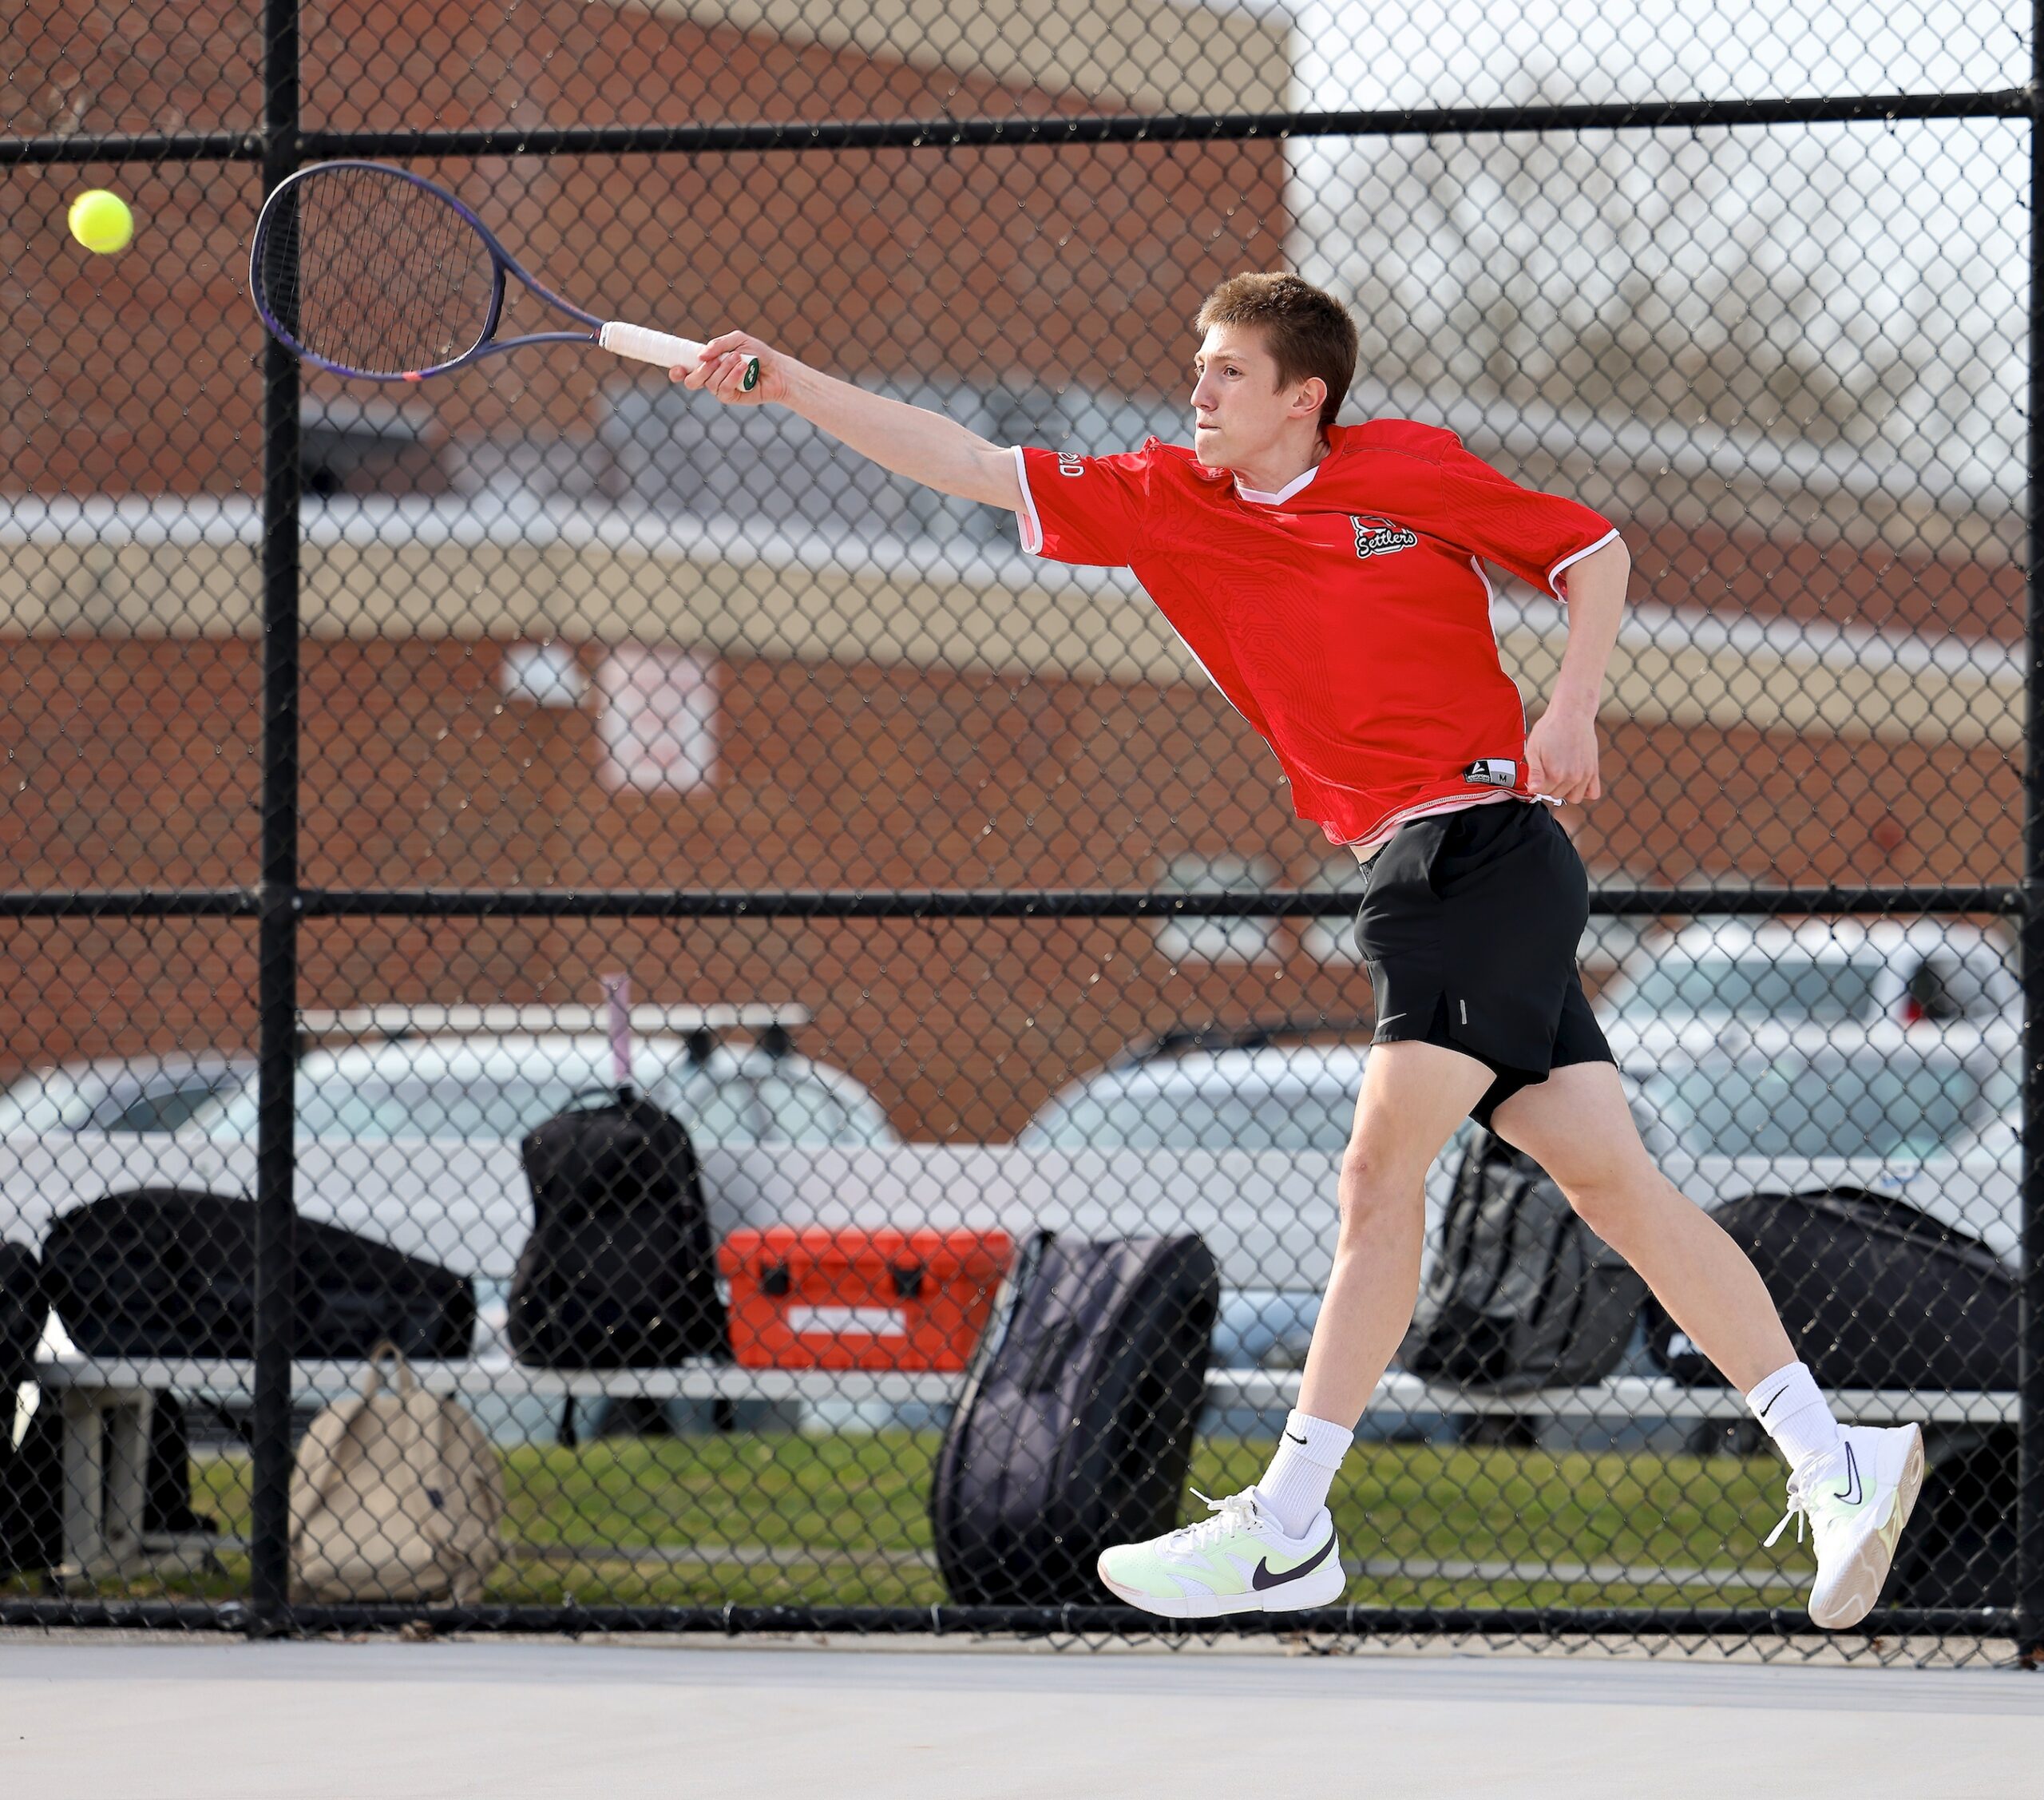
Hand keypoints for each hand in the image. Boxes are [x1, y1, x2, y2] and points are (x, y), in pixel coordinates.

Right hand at [673, 329, 788, 405]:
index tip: (677, 368)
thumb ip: (718, 344)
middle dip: (700, 370)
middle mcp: (712, 377)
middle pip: (691, 381)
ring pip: (710, 384)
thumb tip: (700, 355)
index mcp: (708, 363)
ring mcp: (721, 389)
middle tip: (716, 360)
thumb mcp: (738, 340)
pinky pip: (723, 390)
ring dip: (723, 369)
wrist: (777, 369)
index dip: (677, 371)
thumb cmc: (758, 353)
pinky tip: (743, 368)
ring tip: (739, 359)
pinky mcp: (732, 398)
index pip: (685, 370)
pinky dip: (732, 377)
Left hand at [1523, 705, 1601, 803]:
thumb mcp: (1534, 749)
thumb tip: (1533, 791)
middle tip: (1548, 768)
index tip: (1537, 771)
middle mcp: (1572, 778)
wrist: (1572, 713)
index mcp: (1555, 774)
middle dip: (1549, 786)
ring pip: (1574, 798)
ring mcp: (1585, 775)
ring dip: (1566, 790)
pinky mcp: (1594, 770)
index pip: (1542, 793)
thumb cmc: (1549, 729)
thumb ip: (1534, 773)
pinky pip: (1593, 793)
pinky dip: (1585, 790)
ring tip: (1561, 775)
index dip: (1537, 783)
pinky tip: (1576, 780)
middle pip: (1557, 796)